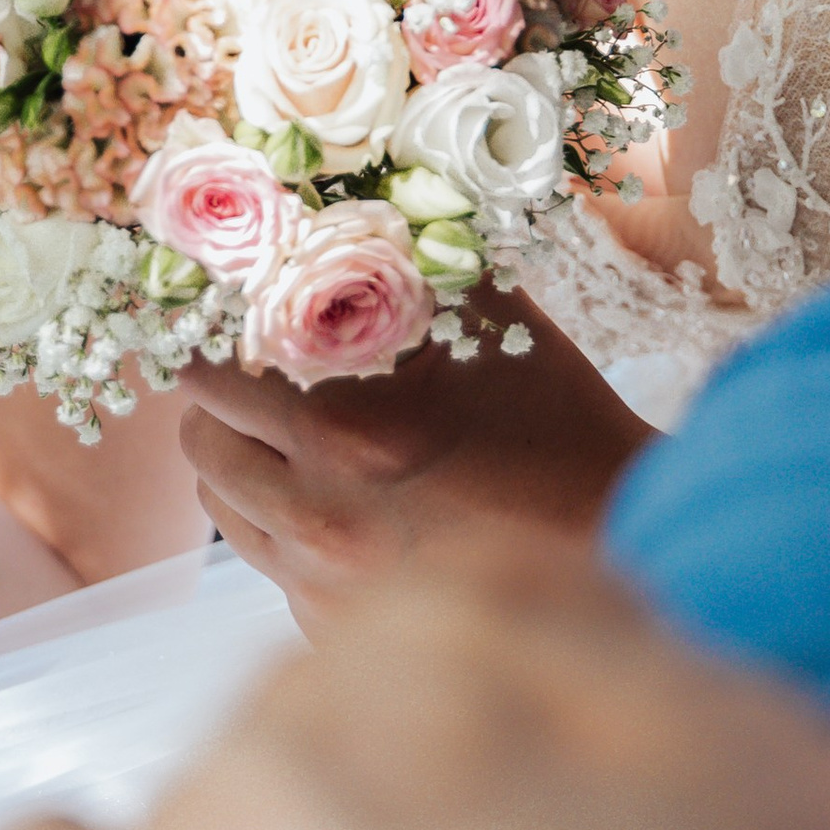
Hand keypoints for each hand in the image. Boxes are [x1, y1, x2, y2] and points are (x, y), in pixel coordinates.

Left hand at [174, 292, 652, 624]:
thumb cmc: (560, 421)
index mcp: (346, 431)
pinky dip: (283, 527)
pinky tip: (339, 499)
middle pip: (203, 443)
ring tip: (293, 434)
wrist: (626, 539)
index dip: (205, 337)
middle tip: (252, 370)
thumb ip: (408, 263)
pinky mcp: (339, 629)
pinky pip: (268, 566)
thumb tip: (333, 199)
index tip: (220, 316)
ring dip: (243, 461)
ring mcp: (325, 585)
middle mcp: (320, 516)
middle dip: (218, 398)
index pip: (207, 375)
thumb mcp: (491, 323)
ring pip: (226, 508)